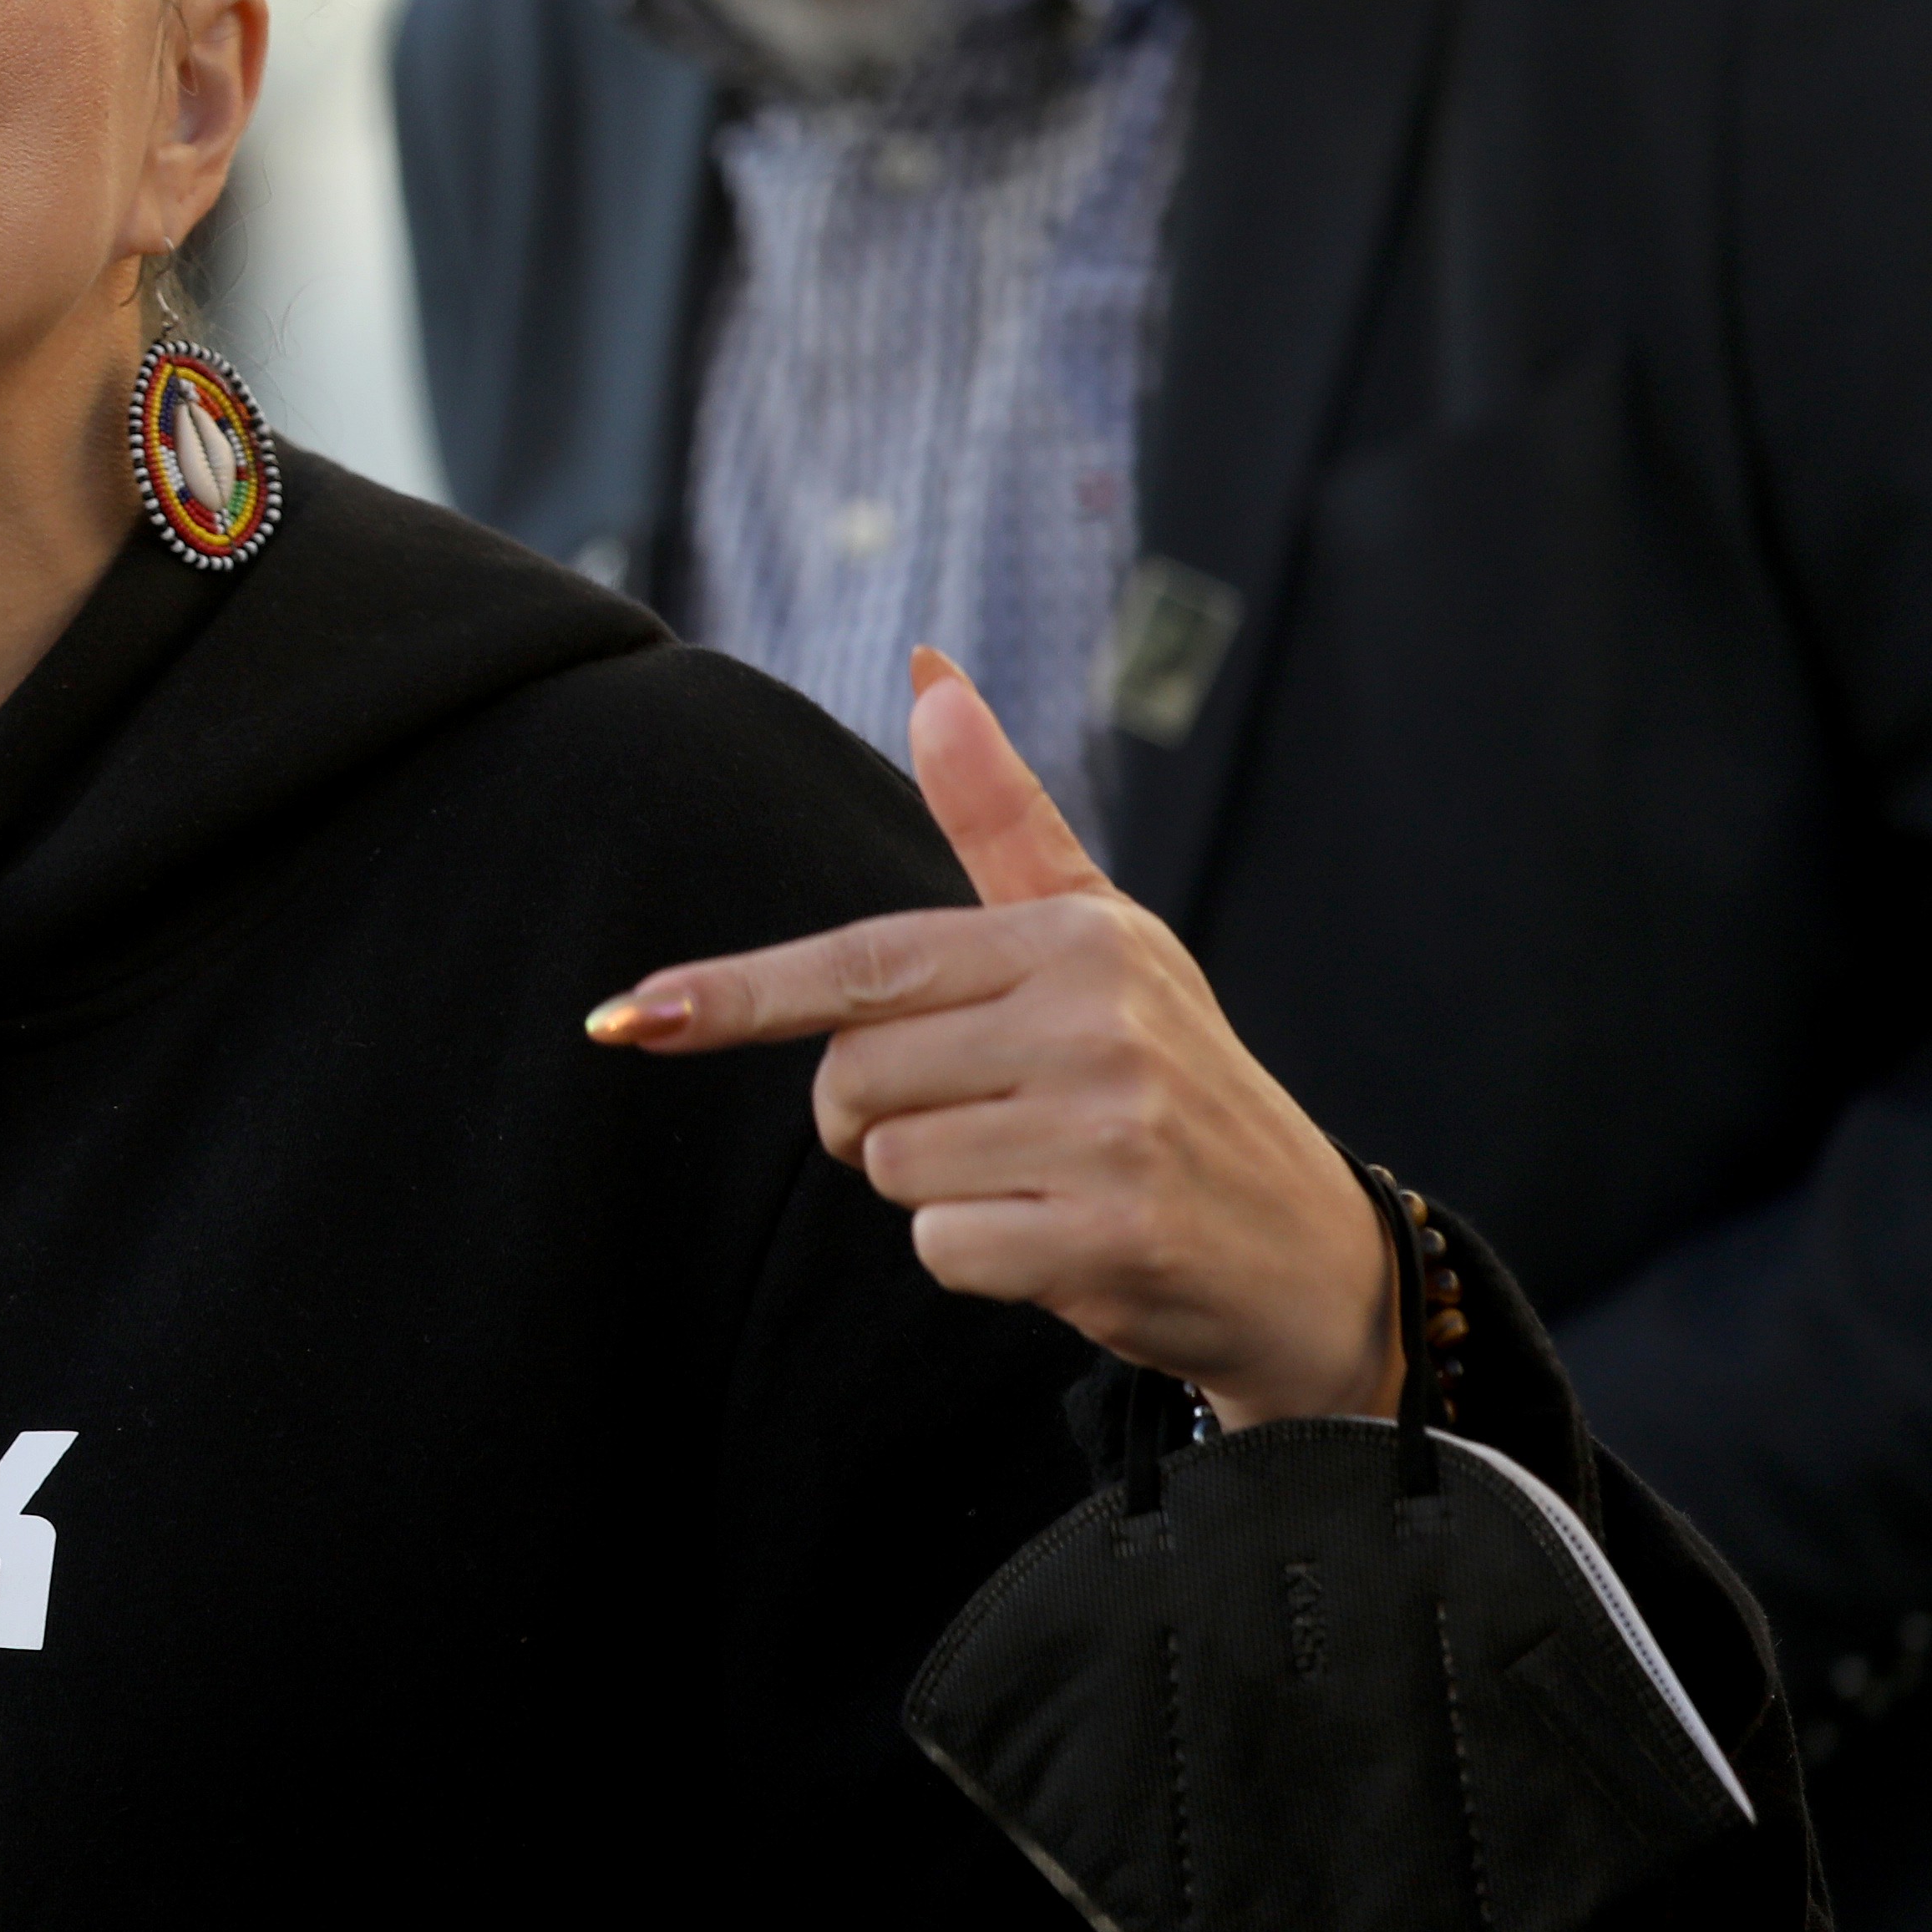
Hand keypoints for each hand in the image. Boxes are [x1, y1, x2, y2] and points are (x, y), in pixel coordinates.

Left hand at [588, 648, 1401, 1430]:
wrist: (1304, 1251)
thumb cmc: (1171, 1079)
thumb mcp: (1098, 937)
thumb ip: (1000, 818)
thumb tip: (928, 672)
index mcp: (1075, 938)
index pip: (862, 963)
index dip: (737, 993)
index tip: (627, 1015)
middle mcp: (1096, 1019)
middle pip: (854, 1079)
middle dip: (877, 1120)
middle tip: (986, 1122)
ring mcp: (1110, 1128)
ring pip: (893, 1169)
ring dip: (939, 1190)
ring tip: (1041, 1175)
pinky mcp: (1112, 1235)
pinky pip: (943, 1249)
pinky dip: (980, 1259)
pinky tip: (1063, 1240)